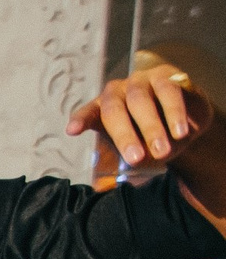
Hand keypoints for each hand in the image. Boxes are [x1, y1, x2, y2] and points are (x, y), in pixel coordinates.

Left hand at [67, 60, 213, 169]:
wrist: (186, 125)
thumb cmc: (149, 140)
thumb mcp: (134, 154)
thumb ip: (121, 165)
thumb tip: (107, 183)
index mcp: (102, 110)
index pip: (88, 114)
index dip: (81, 120)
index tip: (72, 131)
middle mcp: (118, 92)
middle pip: (114, 110)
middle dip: (125, 136)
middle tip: (137, 159)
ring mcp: (141, 81)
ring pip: (140, 100)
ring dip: (151, 127)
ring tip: (162, 151)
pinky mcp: (167, 76)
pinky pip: (169, 92)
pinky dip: (175, 113)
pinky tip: (181, 132)